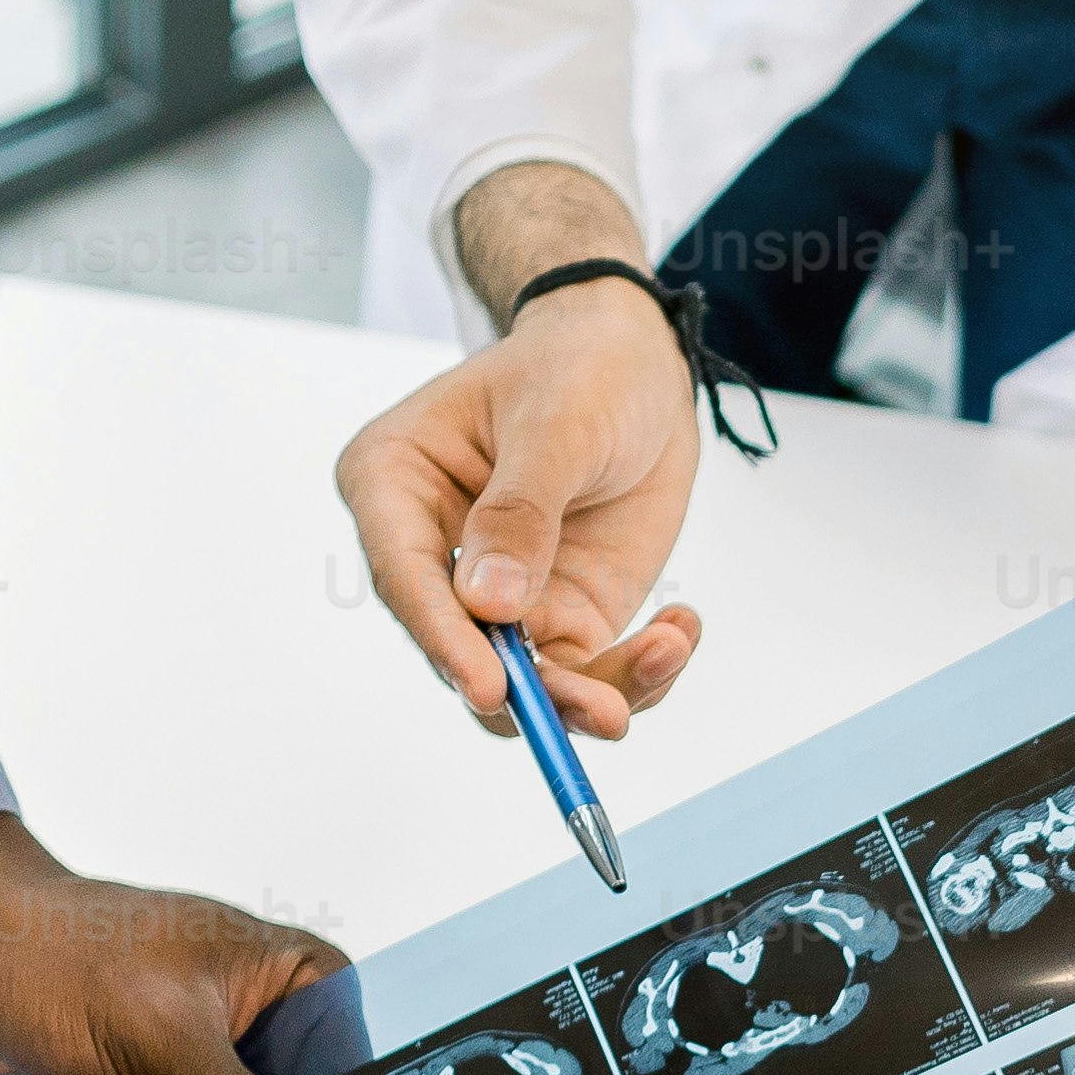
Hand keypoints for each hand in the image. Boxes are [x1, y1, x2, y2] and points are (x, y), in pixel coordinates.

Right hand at [335, 164, 710, 743]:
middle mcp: (434, 553)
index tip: (490, 687)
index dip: (444, 641)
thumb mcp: (557, 424)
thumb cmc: (579, 366)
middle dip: (535, 693)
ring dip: (596, 694)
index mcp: (393, 484)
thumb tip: (490, 605)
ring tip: (667, 652)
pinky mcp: (562, 614)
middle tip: (604, 712)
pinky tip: (680, 628)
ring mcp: (500, 595)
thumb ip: (521, 513)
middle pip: (462, 651)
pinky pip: (588, 674)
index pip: (405, 578)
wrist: (639, 363)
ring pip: (529, 682)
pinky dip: (640, 672)